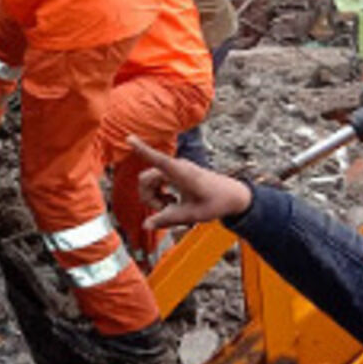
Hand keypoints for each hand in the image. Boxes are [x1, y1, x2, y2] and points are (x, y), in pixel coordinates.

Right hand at [130, 136, 253, 229]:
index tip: (129, 138)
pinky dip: (160, 194)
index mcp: (181, 173)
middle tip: (165, 211)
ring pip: (150, 182)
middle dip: (149, 197)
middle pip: (146, 179)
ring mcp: (176, 170)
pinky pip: (158, 182)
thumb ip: (167, 219)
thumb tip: (146, 225)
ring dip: (155, 198)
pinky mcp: (176, 174)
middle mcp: (176, 167)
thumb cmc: (216, 202)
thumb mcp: (192, 215)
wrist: (233, 196)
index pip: (158, 160)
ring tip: (172, 208)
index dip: (142, 150)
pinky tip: (173, 202)